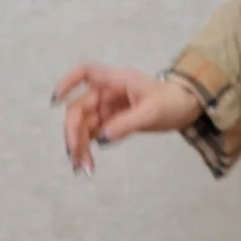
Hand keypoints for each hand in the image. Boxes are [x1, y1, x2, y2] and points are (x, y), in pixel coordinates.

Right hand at [50, 62, 203, 175]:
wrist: (185, 109)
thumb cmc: (171, 101)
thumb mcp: (152, 111)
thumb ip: (126, 123)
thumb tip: (100, 139)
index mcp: (117, 81)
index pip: (87, 73)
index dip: (68, 82)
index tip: (55, 100)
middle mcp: (108, 93)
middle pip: (79, 108)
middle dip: (73, 131)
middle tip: (74, 155)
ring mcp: (108, 108)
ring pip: (84, 126)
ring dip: (79, 146)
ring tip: (83, 168)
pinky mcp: (112, 123)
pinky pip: (93, 136)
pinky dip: (88, 150)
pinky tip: (88, 165)